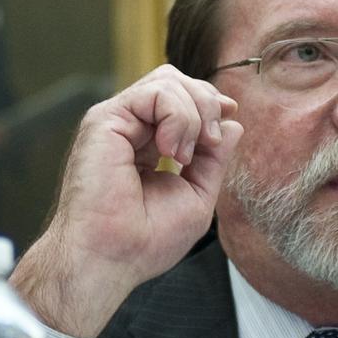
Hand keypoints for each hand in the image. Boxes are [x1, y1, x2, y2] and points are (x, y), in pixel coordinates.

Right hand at [11, 65, 242, 337]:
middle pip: (176, 81)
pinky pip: (155, 92)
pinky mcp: (105, 119)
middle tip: (209, 144)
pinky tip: (171, 151)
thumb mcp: (196, 195)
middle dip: (207, 103)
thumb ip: (213, 159)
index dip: (210, 103)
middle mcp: (130, 128)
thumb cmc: (145, 240)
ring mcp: (116, 121)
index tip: (228, 120)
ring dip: (193, 113)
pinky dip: (177, 116)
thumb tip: (233, 124)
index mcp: (147, 143)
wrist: (110, 257)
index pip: (181, 100)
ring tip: (184, 155)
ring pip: (168, 80)